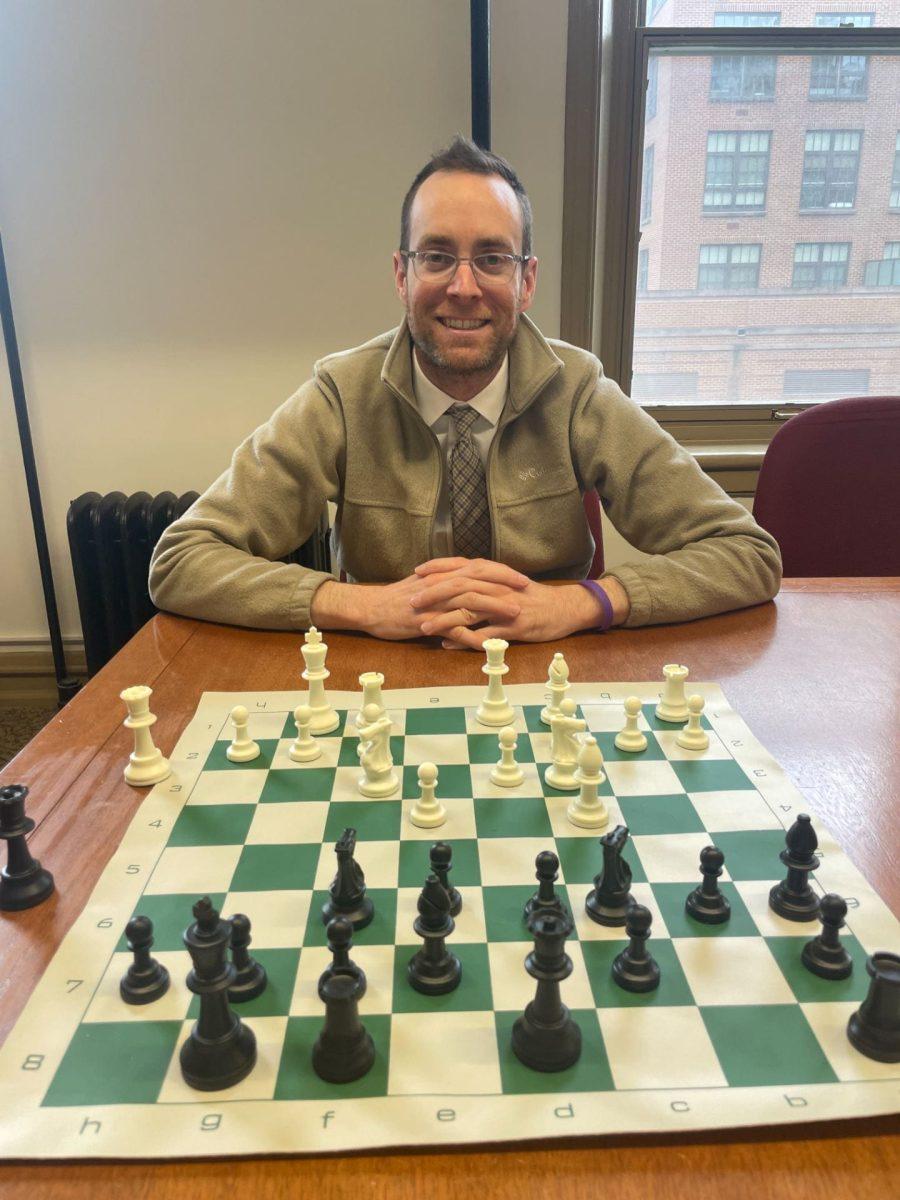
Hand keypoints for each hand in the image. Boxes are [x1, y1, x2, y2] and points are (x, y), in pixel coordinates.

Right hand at [310, 569, 522, 640]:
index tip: (521, 577)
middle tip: (527, 590)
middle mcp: (441, 585)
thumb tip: (467, 583)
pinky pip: (452, 629)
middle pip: (479, 580)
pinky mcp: (426, 621)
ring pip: (469, 601)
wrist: (370, 608)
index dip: (501, 572)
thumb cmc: (398, 599)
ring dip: (495, 607)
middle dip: (505, 585)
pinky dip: (471, 636)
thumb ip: (446, 582)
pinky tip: (487, 643)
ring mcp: (434, 603)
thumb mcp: (425, 585)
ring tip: (516, 614)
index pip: (477, 568)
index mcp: (442, 575)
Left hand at [411, 558, 606, 648]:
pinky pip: (486, 634)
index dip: (437, 568)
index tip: (416, 573)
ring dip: (444, 619)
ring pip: (469, 610)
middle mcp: (497, 587)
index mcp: (494, 575)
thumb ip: (482, 583)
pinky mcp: (514, 627)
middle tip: (411, 601)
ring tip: (423, 627)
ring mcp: (505, 607)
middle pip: (460, 586)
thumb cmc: (532, 597)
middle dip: (433, 594)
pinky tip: (448, 645)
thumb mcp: (506, 584)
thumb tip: (457, 586)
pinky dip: (465, 640)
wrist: (564, 608)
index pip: (461, 566)